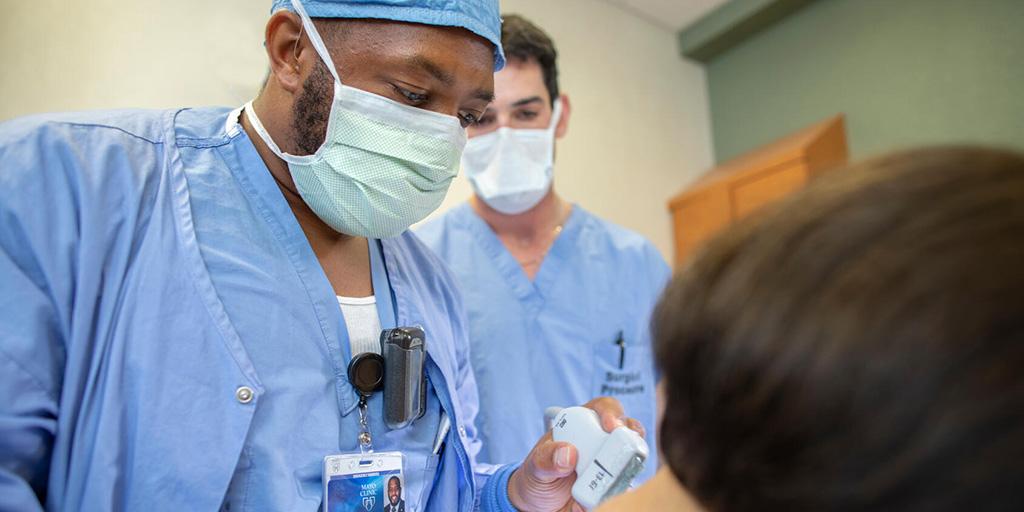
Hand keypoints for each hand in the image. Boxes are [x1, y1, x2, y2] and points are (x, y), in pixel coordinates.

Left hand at [507, 397, 646, 511]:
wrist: (538, 505)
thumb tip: (568, 453)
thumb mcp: (535, 465)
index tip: (612, 426)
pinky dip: (613, 496)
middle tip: (623, 456)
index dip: (611, 413)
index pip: (603, 408)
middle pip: (627, 432)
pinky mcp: (614, 486)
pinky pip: (624, 488)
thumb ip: (546, 457)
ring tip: (603, 487)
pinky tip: (589, 503)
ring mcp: (610, 464)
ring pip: (632, 460)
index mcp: (582, 426)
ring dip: (624, 472)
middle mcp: (601, 441)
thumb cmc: (538, 475)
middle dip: (630, 441)